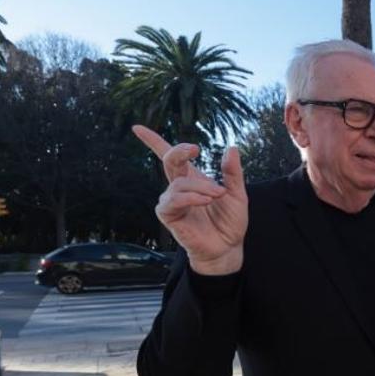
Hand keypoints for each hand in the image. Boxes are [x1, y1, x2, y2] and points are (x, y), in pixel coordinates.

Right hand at [134, 125, 247, 274]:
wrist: (228, 247)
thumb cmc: (230, 222)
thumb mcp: (237, 194)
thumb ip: (232, 172)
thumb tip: (231, 148)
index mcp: (192, 179)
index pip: (169, 157)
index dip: (152, 141)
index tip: (137, 128)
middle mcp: (179, 188)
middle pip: (169, 161)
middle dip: (179, 152)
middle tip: (195, 149)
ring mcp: (172, 202)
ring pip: (178, 184)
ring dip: (199, 186)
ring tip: (216, 195)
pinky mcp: (169, 216)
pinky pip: (173, 201)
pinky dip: (190, 198)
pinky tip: (204, 201)